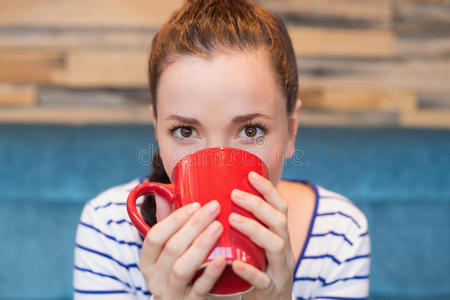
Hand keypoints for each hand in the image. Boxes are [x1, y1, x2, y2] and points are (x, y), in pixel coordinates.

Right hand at [139, 200, 226, 299]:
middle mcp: (155, 279)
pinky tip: (223, 259)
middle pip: (172, 248)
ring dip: (201, 244)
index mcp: (148, 262)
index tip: (196, 204)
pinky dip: (211, 273)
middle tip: (214, 208)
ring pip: (182, 268)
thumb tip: (162, 191)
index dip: (174, 219)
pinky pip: (200, 289)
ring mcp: (172, 294)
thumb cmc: (183, 269)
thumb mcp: (170, 249)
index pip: (154, 236)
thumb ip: (167, 223)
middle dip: (194, 225)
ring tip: (219, 226)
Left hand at [229, 171, 294, 299]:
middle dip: (258, 205)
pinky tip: (236, 263)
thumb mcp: (256, 248)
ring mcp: (280, 270)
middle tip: (234, 194)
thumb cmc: (258, 271)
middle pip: (280, 221)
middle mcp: (284, 250)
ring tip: (232, 219)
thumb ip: (242, 229)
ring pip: (276, 246)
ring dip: (255, 229)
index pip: (280, 208)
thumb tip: (211, 203)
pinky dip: (250, 271)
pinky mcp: (272, 291)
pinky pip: (264, 280)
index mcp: (279, 237)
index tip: (250, 174)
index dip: (268, 189)